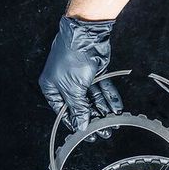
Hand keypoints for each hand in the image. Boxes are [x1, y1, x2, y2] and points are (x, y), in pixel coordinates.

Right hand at [39, 16, 123, 131]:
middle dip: (93, 119)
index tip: (86, 134)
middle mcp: (65, 83)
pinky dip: (109, 98)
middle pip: (80, 105)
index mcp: (52, 87)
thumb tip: (81, 125)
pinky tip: (116, 109)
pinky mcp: (95, 72)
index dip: (75, 123)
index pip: (63, 111)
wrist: (85, 35)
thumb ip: (78, 108)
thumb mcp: (73, 89)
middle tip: (103, 131)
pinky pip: (103, 88)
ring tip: (112, 122)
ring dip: (103, 110)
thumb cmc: (71, 58)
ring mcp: (81, 77)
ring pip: (93, 98)